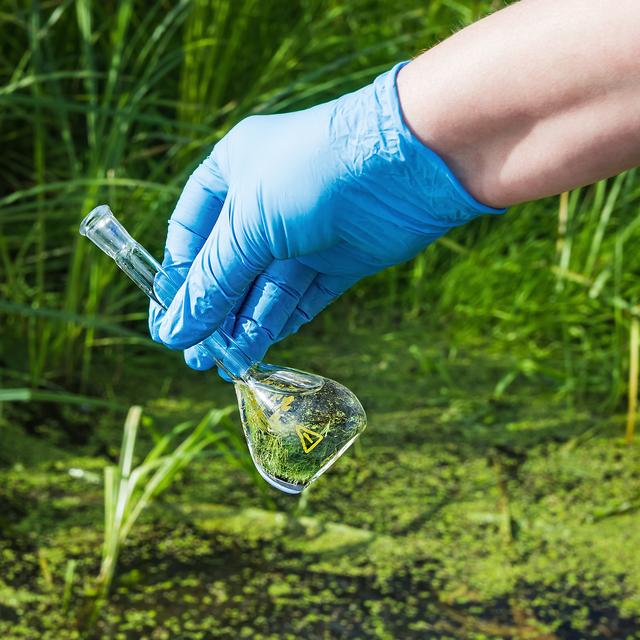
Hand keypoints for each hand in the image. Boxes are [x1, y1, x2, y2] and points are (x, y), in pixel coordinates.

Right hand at [149, 62, 503, 374]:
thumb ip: (212, 281)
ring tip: (225, 365)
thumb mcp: (246, 225)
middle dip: (212, 312)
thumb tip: (174, 331)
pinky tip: (256, 349)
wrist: (402, 167)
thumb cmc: (311, 175)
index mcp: (232, 173)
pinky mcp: (337, 259)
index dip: (178, 278)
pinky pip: (299, 297)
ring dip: (243, 326)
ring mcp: (303, 233)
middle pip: (228, 267)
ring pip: (263, 288)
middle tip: (196, 358)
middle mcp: (265, 203)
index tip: (168, 321)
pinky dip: (278, 323)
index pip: (191, 234)